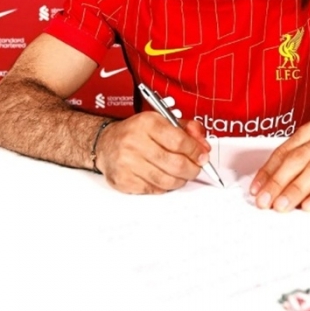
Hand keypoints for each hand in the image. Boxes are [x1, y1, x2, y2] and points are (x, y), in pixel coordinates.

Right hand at [95, 112, 210, 193]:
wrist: (106, 144)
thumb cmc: (137, 132)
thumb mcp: (162, 121)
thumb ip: (187, 129)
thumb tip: (203, 146)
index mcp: (147, 123)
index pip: (179, 141)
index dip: (195, 151)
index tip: (203, 156)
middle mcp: (135, 142)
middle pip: (175, 163)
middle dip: (192, 169)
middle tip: (196, 168)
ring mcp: (127, 163)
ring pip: (166, 180)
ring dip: (180, 180)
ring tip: (182, 174)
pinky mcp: (123, 180)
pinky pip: (154, 189)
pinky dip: (165, 187)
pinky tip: (165, 178)